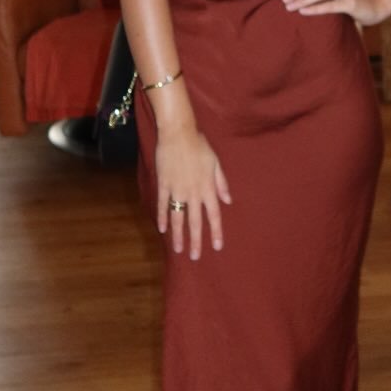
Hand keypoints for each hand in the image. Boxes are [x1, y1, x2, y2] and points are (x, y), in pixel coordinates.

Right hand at [156, 126, 231, 259]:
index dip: (215, 231)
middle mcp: (193, 192)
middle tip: (195, 257)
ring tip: (178, 249)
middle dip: (196, 241)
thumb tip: (228, 200)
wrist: (178, 133)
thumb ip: (221, 183)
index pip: (213, 215)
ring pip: (178, 217)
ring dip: (178, 235)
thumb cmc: (199, 145)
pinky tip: (163, 229)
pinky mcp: (164, 184)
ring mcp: (177, 190)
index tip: (217, 246)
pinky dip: (162, 217)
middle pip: (195, 222)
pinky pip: (162, 205)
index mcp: (207, 187)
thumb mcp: (215, 162)